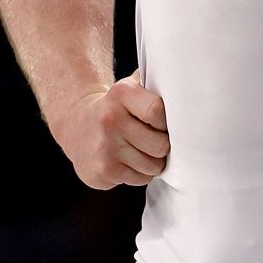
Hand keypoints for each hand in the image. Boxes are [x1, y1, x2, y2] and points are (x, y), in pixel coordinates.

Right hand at [51, 69, 168, 189]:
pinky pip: (140, 179)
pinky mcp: (102, 170)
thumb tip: (185, 84)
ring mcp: (104, 147)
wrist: (77, 124)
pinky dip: (140, 174)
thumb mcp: (130, 87)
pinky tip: (129, 161)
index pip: (157, 111)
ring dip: (154, 162)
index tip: (161, 123)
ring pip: (153, 166)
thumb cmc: (116, 106)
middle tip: (155, 140)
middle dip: (163, 146)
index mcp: (120, 94)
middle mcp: (109, 120)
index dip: (166, 121)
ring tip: (142, 151)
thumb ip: (155, 83)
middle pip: (160, 145)